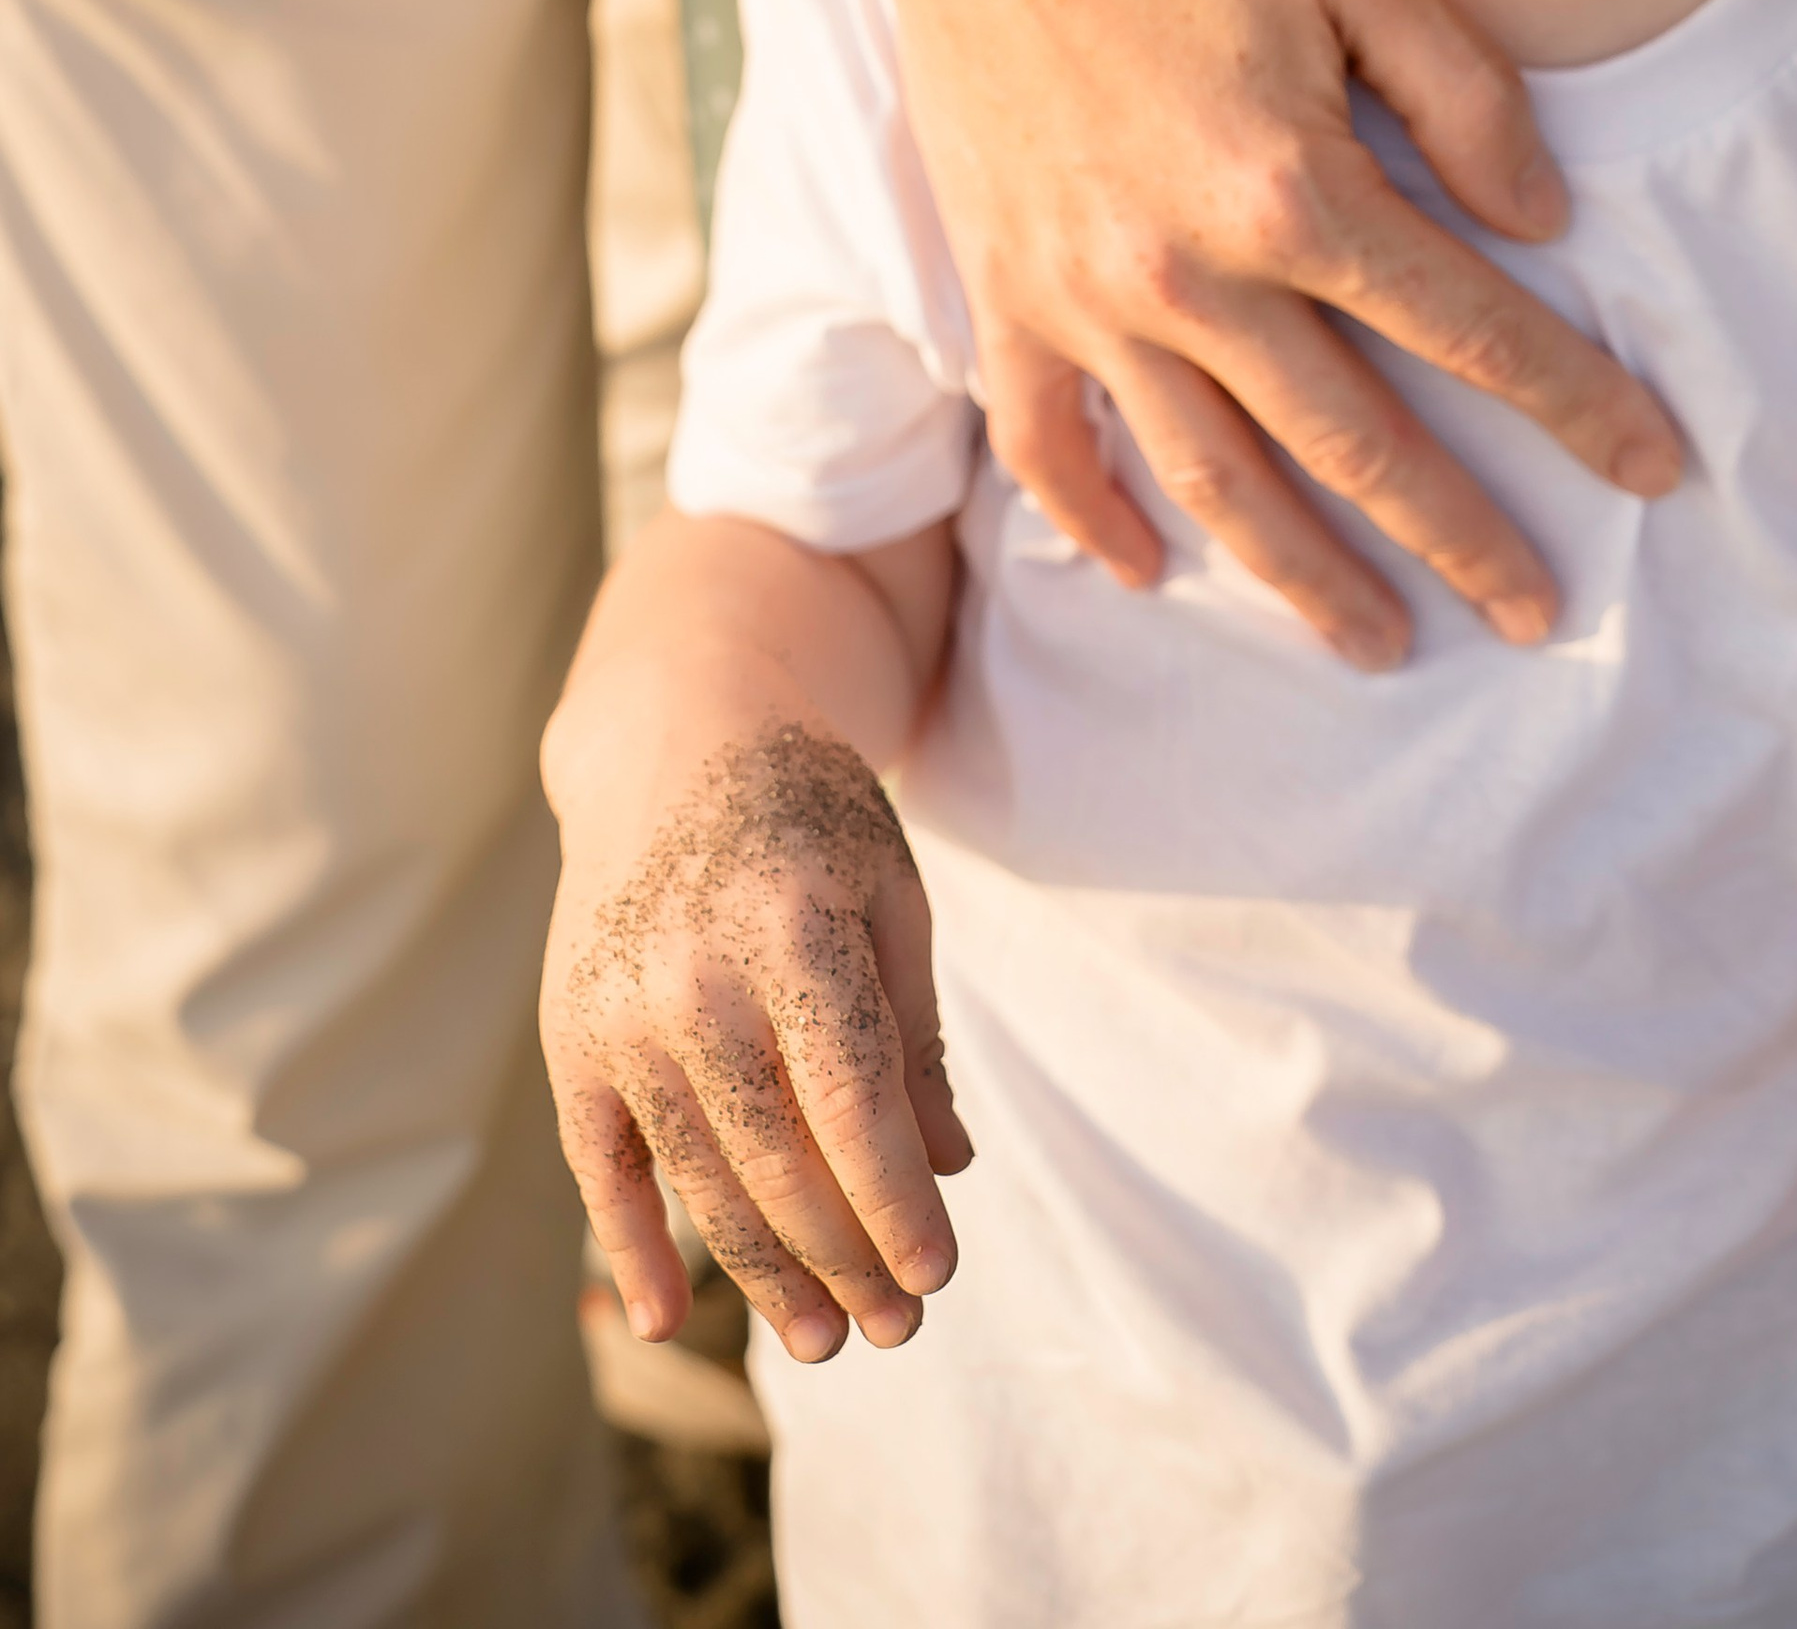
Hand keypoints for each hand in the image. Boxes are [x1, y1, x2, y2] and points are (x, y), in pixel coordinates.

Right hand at [544, 708, 969, 1364]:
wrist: (674, 736)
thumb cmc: (808, 815)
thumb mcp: (889, 890)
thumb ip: (913, 1027)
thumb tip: (947, 1163)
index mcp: (792, 929)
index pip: (852, 1102)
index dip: (894, 1202)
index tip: (938, 1275)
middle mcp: (695, 979)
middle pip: (778, 1160)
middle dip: (844, 1259)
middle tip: (897, 1329)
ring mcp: (621, 1013)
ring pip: (700, 1178)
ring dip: (762, 1274)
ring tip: (822, 1341)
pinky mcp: (570, 1038)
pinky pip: (602, 1166)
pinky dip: (629, 1246)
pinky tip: (668, 1319)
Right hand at [864, 0, 1683, 671]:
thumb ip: (1467, 96)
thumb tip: (1545, 228)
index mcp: (1293, 189)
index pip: (1471, 331)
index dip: (1574, 404)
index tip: (1652, 471)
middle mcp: (1190, 274)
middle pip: (1355, 444)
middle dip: (1460, 538)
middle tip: (1536, 616)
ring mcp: (1084, 296)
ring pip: (1212, 480)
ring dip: (1302, 575)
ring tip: (1377, 643)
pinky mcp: (1002, 287)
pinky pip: (1048, 442)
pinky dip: (1094, 520)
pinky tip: (1149, 572)